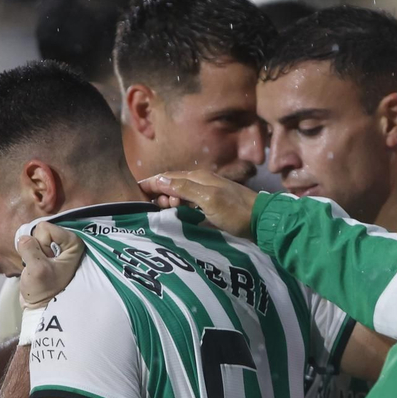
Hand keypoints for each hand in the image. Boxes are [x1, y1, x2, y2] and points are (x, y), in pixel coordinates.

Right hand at [17, 221, 85, 307]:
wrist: (39, 305)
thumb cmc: (43, 290)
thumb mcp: (37, 269)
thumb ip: (29, 249)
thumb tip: (23, 238)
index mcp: (73, 242)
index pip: (46, 228)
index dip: (41, 244)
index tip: (47, 261)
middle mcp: (67, 241)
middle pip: (40, 230)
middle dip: (37, 247)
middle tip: (42, 264)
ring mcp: (56, 245)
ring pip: (33, 235)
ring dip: (32, 251)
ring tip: (39, 266)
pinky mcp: (45, 250)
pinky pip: (31, 242)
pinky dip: (28, 252)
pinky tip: (34, 264)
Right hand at [139, 170, 257, 238]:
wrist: (261, 222)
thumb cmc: (235, 211)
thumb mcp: (208, 199)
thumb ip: (184, 188)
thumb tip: (160, 180)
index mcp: (198, 177)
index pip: (167, 176)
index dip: (151, 183)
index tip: (135, 192)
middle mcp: (201, 182)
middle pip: (172, 184)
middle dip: (159, 194)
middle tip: (153, 209)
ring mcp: (207, 194)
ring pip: (180, 195)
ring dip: (169, 203)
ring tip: (164, 214)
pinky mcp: (212, 206)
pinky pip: (189, 204)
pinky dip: (179, 209)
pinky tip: (177, 217)